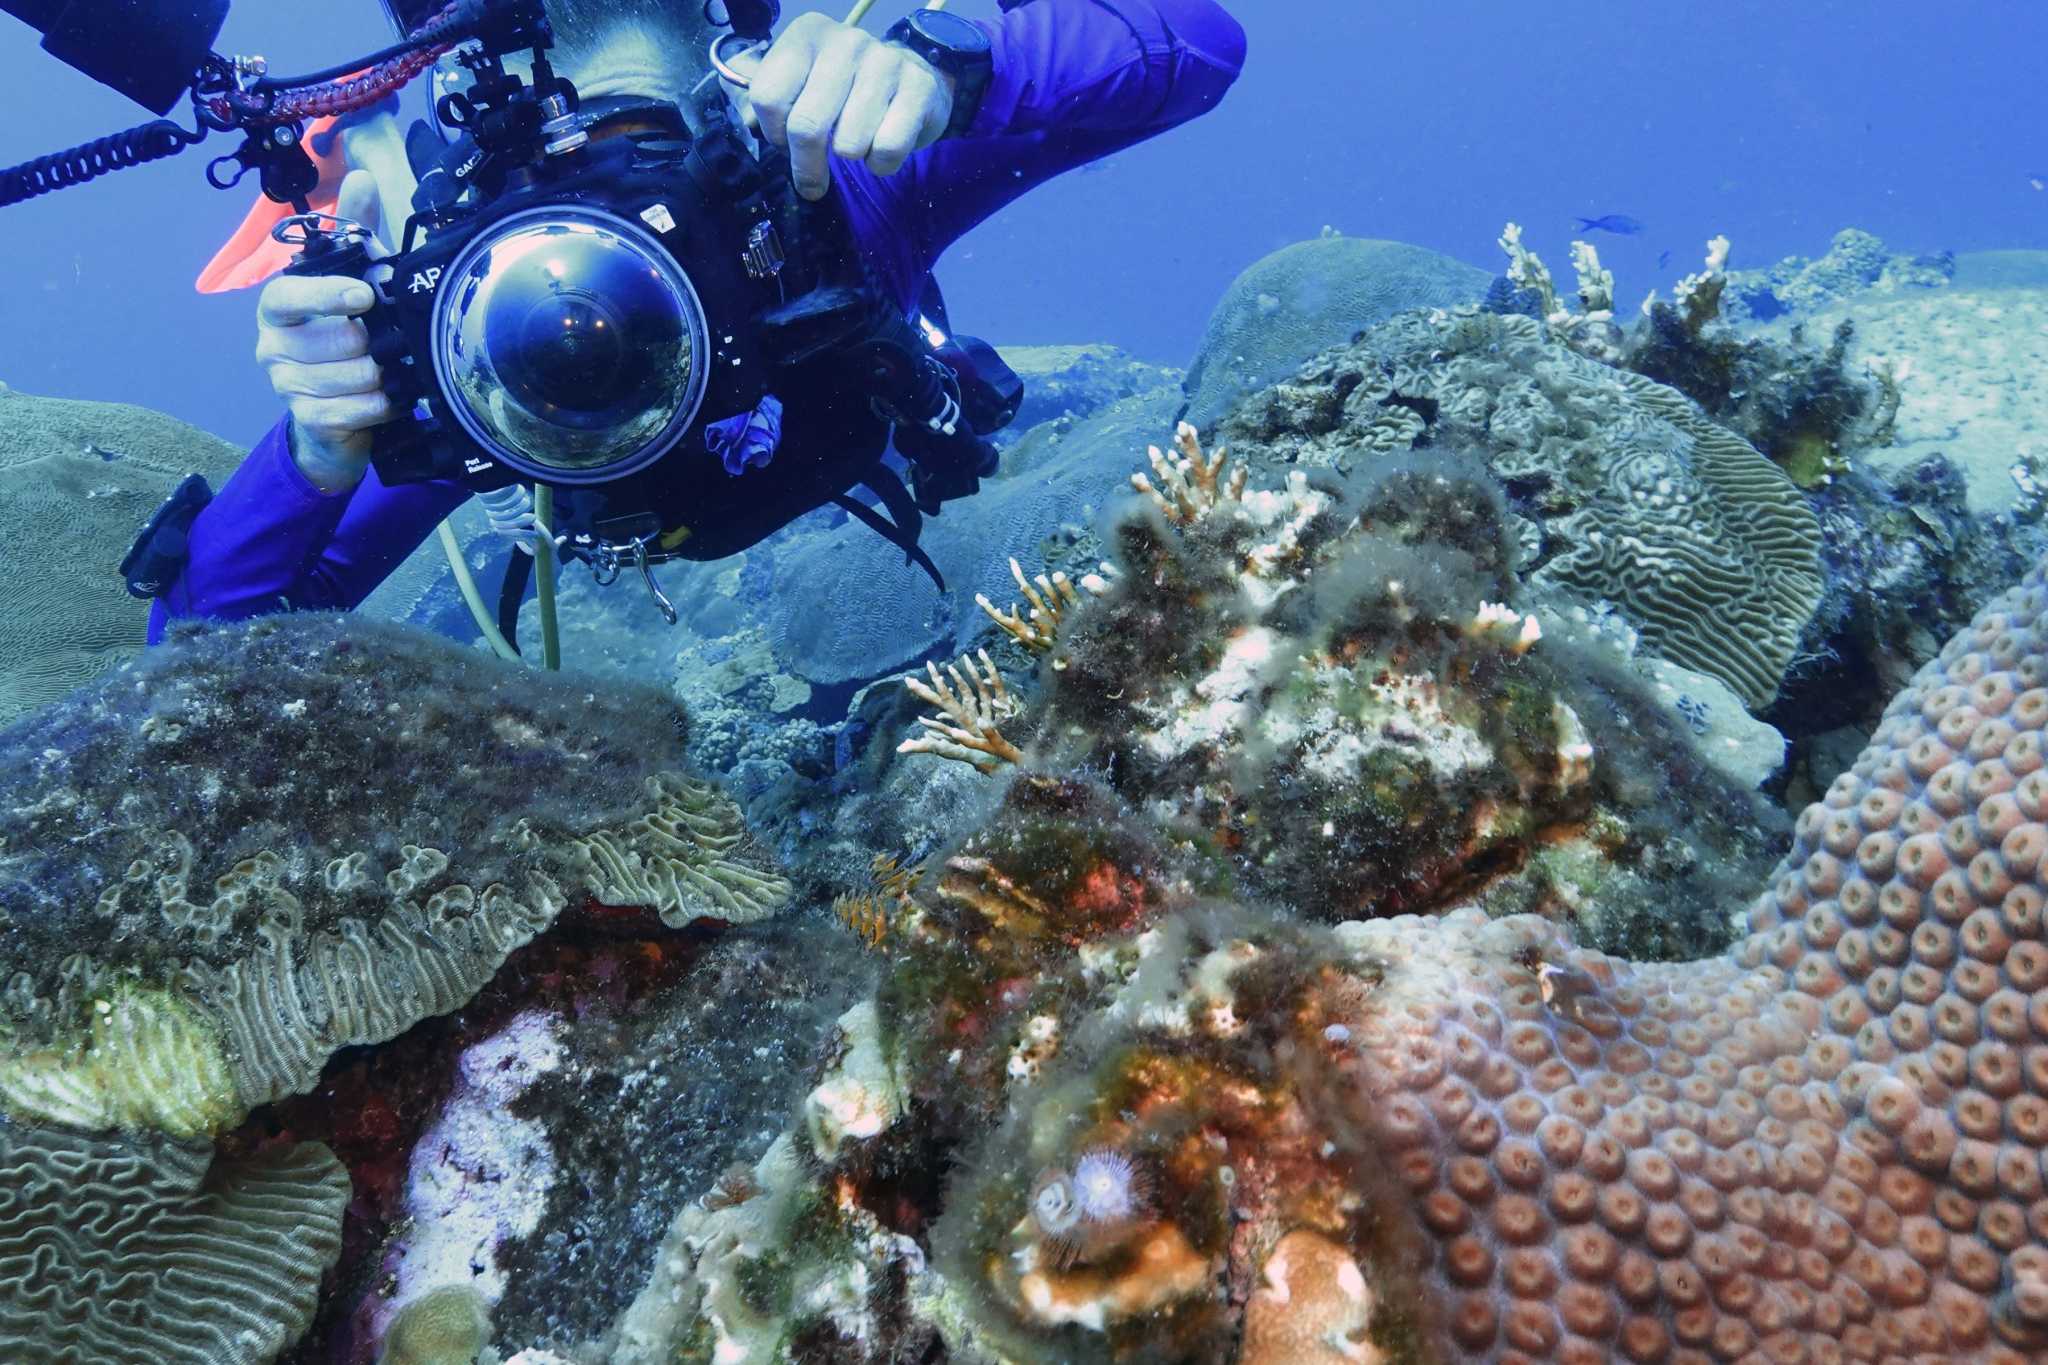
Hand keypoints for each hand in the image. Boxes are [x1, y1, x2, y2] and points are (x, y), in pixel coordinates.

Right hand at [254, 170, 396, 491]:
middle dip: (374, 344)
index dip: (326, 294)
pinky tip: (390, 399)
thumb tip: (361, 177)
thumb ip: (355, 231)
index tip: (364, 297)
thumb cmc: (347, 333)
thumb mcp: (355, 277)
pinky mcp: (306, 418)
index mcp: (279, 305)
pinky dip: (380, 405)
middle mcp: (272, 344)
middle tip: (392, 343)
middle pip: (333, 341)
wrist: (340, 410)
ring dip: (383, 375)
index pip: (287, 295)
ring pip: (349, 377)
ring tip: (393, 370)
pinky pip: (352, 411)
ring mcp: (285, 383)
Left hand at [743, 13, 954, 200]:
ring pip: (848, 144)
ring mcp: (884, 62)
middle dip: (807, 166)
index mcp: (806, 35)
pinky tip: (880, 149)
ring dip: (851, 158)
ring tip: (856, 144)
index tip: (786, 141)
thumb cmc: (847, 88)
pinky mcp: (918, 88)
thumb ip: (767, 97)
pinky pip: (887, 150)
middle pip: (806, 126)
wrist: (916, 76)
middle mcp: (845, 41)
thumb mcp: (801, 81)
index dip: (773, 133)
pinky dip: (881, 164)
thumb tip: (747, 120)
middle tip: (812, 182)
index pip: (767, 97)